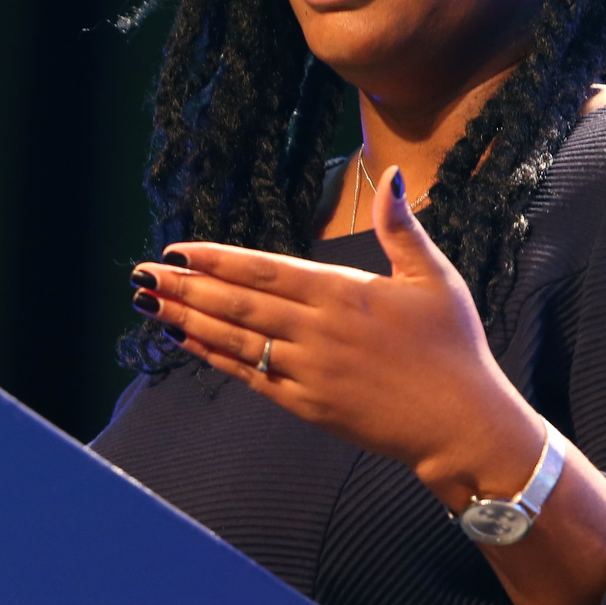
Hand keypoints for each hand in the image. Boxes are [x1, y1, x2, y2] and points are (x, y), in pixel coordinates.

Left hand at [132, 166, 539, 507]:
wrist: (464, 425)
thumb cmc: (454, 348)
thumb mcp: (435, 278)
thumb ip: (402, 228)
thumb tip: (393, 179)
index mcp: (344, 295)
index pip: (265, 271)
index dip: (217, 260)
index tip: (178, 250)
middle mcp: (318, 332)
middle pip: (237, 304)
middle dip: (185, 288)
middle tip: (141, 275)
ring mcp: (308, 372)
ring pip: (235, 341)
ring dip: (187, 321)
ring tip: (148, 305)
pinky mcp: (307, 406)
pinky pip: (249, 377)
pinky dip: (213, 358)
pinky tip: (185, 342)